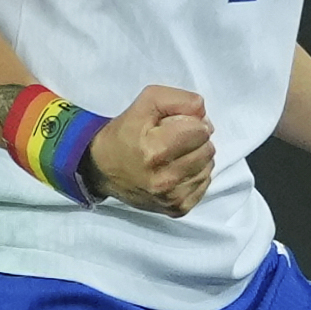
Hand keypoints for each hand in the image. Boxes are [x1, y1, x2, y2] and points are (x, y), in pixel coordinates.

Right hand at [88, 85, 212, 216]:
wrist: (102, 169)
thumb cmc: (125, 133)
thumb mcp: (147, 102)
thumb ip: (179, 100)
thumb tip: (204, 114)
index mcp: (155, 151)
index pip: (201, 131)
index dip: (191, 122)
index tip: (175, 125)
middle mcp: (165, 179)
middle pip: (208, 149)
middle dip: (195, 140)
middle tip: (174, 140)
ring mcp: (172, 198)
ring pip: (208, 167)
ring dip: (197, 157)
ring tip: (175, 155)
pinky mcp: (177, 209)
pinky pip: (204, 185)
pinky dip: (195, 174)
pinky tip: (177, 170)